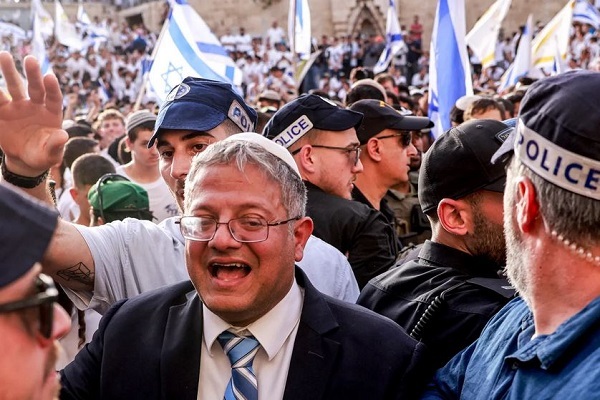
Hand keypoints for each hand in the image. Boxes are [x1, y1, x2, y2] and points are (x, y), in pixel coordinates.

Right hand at [0, 52, 67, 175]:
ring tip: (4, 55)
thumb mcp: (50, 154)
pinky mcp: (1, 112)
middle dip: (32, 73)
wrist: (25, 159)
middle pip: (34, 87)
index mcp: (51, 113)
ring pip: (13, 87)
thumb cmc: (43, 155)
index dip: (52, 87)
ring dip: (8, 72)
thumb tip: (63, 136)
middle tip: (30, 59)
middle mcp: (35, 105)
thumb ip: (56, 145)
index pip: (54, 97)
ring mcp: (17, 107)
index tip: (50, 76)